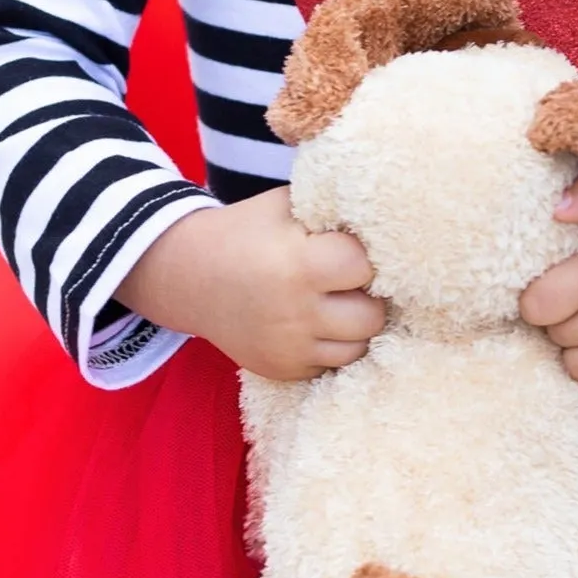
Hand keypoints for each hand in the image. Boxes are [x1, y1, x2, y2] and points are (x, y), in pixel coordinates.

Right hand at [118, 189, 383, 379]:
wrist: (189, 277)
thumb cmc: (247, 233)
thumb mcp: (285, 206)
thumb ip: (332, 212)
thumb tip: (388, 221)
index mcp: (298, 265)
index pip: (365, 265)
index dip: (360, 255)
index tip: (345, 249)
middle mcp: (296, 313)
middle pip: (372, 315)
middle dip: (366, 295)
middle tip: (347, 281)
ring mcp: (290, 348)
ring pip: (358, 347)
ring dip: (353, 325)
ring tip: (334, 303)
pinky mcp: (283, 371)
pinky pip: (332, 365)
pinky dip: (330, 345)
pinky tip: (313, 322)